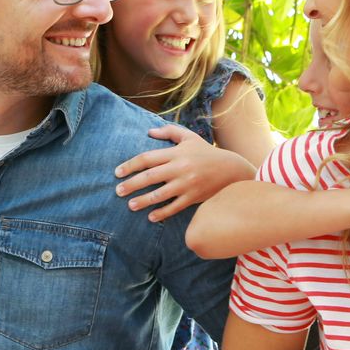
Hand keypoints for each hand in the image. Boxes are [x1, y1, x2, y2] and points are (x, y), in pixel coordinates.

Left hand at [114, 124, 256, 221]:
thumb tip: (149, 132)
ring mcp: (187, 184)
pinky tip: (151, 217)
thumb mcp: (189, 137)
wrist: (232, 169)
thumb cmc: (207, 152)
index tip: (117, 172)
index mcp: (176, 153)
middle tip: (117, 191)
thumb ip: (169, 132)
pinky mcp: (194, 197)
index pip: (147, 158)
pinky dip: (162, 213)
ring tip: (130, 205)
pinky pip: (174, 207)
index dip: (130, 165)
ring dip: (142, 201)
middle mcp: (180, 168)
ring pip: (159, 194)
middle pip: (149, 177)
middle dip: (131, 184)